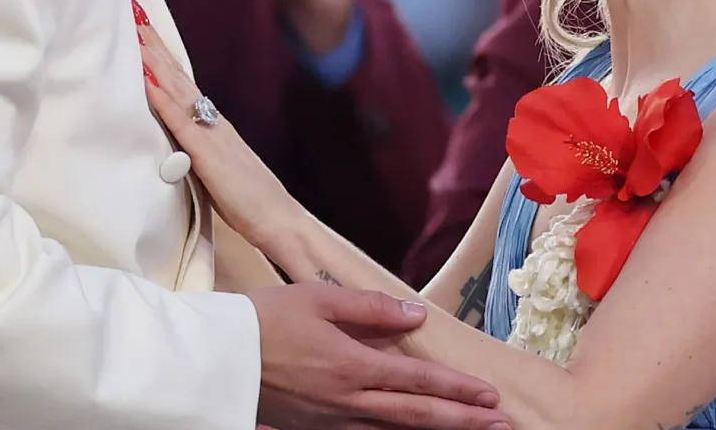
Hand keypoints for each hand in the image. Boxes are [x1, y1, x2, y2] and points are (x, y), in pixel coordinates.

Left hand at [136, 2, 302, 249]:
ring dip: (154, 60)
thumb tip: (178, 146)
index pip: (183, 83)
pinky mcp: (208, 154)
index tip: (144, 28)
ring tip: (135, 31)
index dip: (162, 56)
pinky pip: (181, 121)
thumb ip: (200, 152)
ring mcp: (211, 134)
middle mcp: (213, 121)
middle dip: (154, 44)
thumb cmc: (250, 202)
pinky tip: (146, 81)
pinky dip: (163, 98)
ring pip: (178, 89)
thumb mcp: (220, 170)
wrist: (281, 220)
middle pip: (178, 75)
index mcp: (214, 125)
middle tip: (133, 11)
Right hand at [249, 282, 507, 429]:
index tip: (490, 396)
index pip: (418, 384)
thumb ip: (371, 308)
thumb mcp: (319, 299)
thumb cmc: (263, 321)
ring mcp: (331, 423)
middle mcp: (347, 403)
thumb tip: (416, 317)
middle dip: (463, 424)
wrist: (213, 360)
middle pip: (417, 419)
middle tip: (502, 426)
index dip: (458, 392)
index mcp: (352, 367)